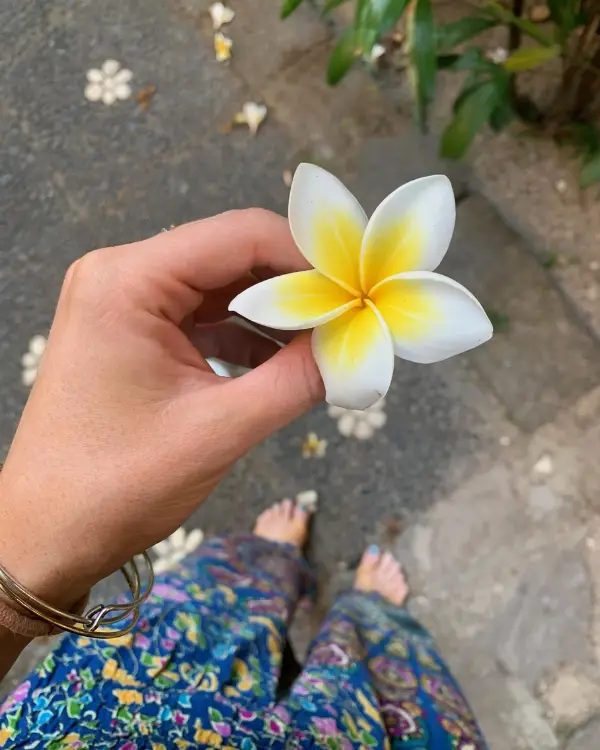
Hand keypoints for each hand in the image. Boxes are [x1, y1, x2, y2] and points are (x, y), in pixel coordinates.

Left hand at [0, 210, 323, 606]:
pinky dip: (248, 335)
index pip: (239, 236)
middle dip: (297, 286)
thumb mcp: (217, 431)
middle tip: (354, 315)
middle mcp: (123, 276)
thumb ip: (296, 382)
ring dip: (276, 313)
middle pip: (232, 256)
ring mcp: (126, 304)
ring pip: (222, 287)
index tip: (361, 287)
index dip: (309, 257)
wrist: (46, 536)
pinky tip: (287, 360)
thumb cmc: (116, 486)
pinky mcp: (135, 333)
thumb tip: (359, 347)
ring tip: (329, 340)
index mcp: (128, 281)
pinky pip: (204, 317)